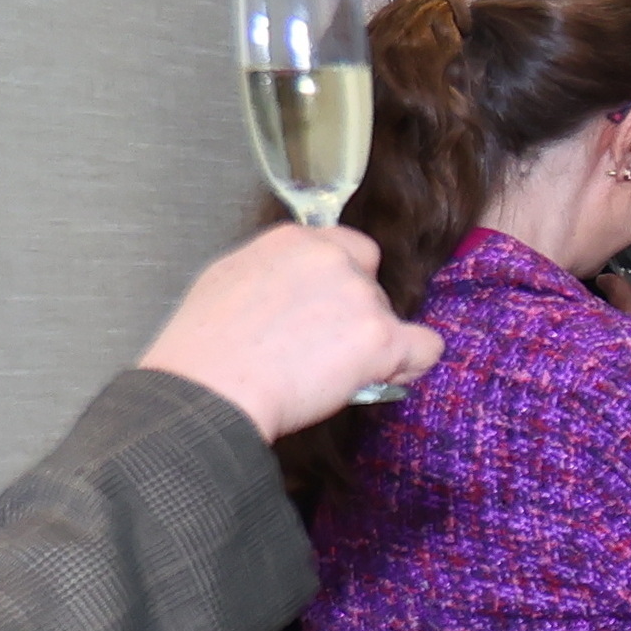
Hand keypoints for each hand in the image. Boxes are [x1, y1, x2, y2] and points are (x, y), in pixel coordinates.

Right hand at [138, 223, 441, 436]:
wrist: (210, 389)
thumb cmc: (204, 349)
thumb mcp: (228, 280)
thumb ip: (274, 271)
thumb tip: (292, 284)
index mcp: (293, 241)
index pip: (346, 249)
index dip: (342, 282)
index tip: (328, 310)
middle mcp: (333, 258)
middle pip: (370, 284)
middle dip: (355, 315)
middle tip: (325, 350)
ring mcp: (360, 296)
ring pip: (390, 318)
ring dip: (372, 344)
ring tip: (333, 375)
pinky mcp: (381, 337)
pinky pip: (425, 346)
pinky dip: (412, 364)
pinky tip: (388, 377)